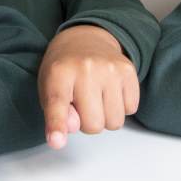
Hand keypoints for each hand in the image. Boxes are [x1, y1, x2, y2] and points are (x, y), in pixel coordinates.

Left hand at [40, 24, 140, 148]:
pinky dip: (122, 106)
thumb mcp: (49, 91)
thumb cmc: (64, 72)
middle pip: (94, 125)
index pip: (58, 104)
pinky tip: (111, 91)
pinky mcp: (128, 69)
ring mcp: (110, 68)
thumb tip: (73, 127)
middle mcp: (85, 69)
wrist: (85, 40)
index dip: (57, 125)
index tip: (56, 140)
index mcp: (58, 74)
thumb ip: (56, 114)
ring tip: (97, 98)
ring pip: (115, 121)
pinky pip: (131, 108)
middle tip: (83, 104)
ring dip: (106, 117)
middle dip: (88, 123)